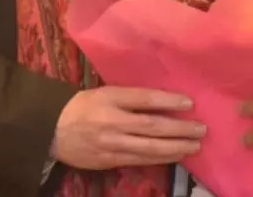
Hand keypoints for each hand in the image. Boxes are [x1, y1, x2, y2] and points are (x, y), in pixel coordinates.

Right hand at [52, 86, 203, 170]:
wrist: (51, 129)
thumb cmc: (83, 106)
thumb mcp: (105, 92)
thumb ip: (131, 97)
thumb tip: (165, 101)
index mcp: (110, 98)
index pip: (144, 99)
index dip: (168, 101)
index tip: (189, 103)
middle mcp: (111, 121)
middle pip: (151, 126)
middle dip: (179, 129)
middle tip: (201, 129)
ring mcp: (110, 143)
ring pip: (148, 148)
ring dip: (174, 147)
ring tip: (195, 146)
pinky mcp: (108, 160)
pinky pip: (138, 160)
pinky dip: (160, 158)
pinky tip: (175, 156)